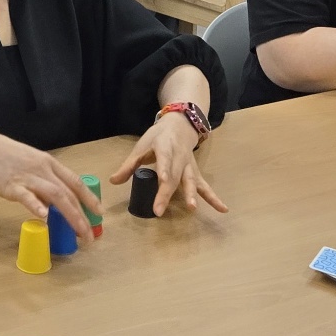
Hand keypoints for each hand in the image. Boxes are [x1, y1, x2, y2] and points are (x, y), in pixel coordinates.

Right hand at [0, 128, 98, 240]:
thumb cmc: (7, 156)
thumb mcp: (32, 163)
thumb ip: (45, 179)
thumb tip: (55, 200)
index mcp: (49, 163)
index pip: (75, 182)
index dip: (90, 198)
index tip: (99, 212)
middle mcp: (43, 170)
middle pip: (69, 193)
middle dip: (83, 216)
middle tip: (90, 235)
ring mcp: (28, 177)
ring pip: (55, 196)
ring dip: (70, 215)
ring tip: (79, 232)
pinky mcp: (12, 186)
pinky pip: (27, 196)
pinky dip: (37, 206)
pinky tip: (44, 217)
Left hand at [109, 114, 226, 216]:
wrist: (179, 125)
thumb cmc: (157, 138)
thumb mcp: (141, 147)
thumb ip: (128, 165)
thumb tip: (113, 182)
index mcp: (164, 148)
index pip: (163, 160)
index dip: (162, 171)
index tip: (161, 181)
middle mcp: (179, 157)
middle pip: (174, 177)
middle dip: (167, 193)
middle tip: (159, 210)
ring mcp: (189, 165)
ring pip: (191, 181)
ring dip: (192, 194)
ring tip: (192, 208)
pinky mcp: (195, 172)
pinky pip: (204, 186)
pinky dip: (213, 198)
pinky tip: (223, 209)